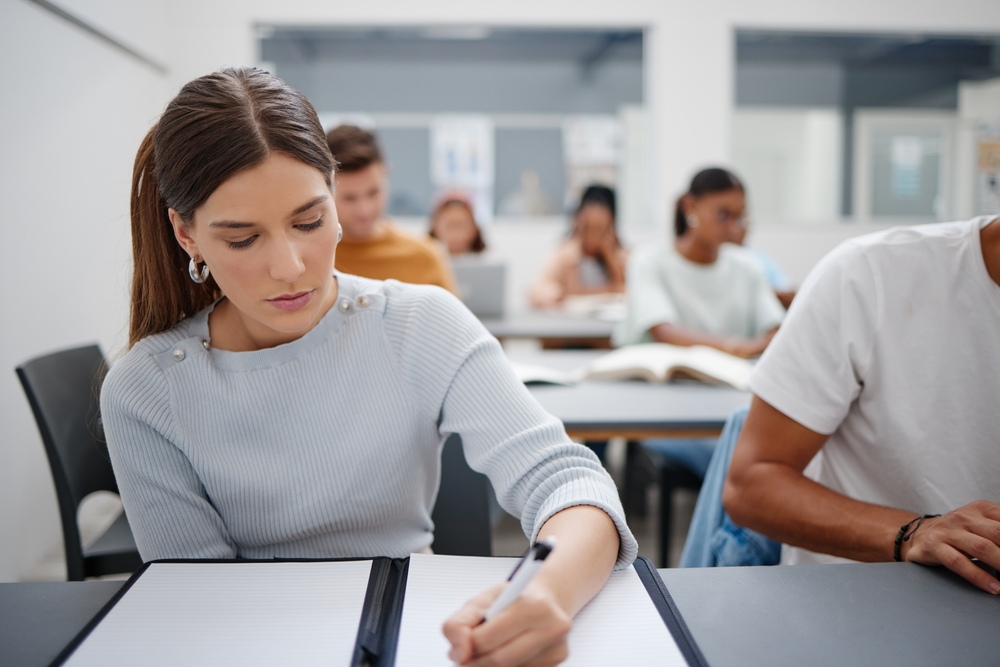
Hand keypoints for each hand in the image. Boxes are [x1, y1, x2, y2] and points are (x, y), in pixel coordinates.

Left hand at [443, 581, 571, 666]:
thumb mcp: (481, 601)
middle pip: (499, 661)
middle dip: (476, 663)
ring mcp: (558, 646)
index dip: (466, 648)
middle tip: (468, 658)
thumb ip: (459, 625)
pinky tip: (507, 652)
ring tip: (488, 651)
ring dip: (490, 666)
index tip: (460, 649)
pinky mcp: (559, 659)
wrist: (548, 597)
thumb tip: (459, 655)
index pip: (487, 639)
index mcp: (531, 604)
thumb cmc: (513, 598)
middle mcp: (551, 625)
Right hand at [901, 500, 999, 593]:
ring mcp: (948, 532)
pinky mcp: (935, 547)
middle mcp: (964, 517)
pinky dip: (979, 577)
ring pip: (981, 548)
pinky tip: (994, 588)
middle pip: (997, 534)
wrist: (919, 535)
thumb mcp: (981, 523)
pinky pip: (959, 563)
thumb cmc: (958, 532)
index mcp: (980, 509)